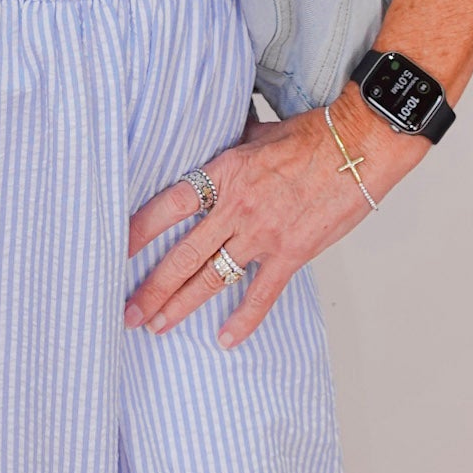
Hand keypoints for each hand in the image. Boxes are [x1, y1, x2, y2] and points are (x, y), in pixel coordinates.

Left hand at [122, 88, 427, 351]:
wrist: (357, 147)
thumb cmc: (311, 136)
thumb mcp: (259, 132)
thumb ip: (232, 146)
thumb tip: (216, 139)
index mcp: (224, 173)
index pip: (169, 205)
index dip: (139, 230)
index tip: (114, 250)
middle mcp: (236, 207)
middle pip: (183, 253)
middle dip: (152, 287)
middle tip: (127, 312)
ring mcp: (262, 233)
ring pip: (212, 277)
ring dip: (182, 305)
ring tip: (158, 326)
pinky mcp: (291, 254)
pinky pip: (261, 294)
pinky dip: (243, 320)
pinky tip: (225, 339)